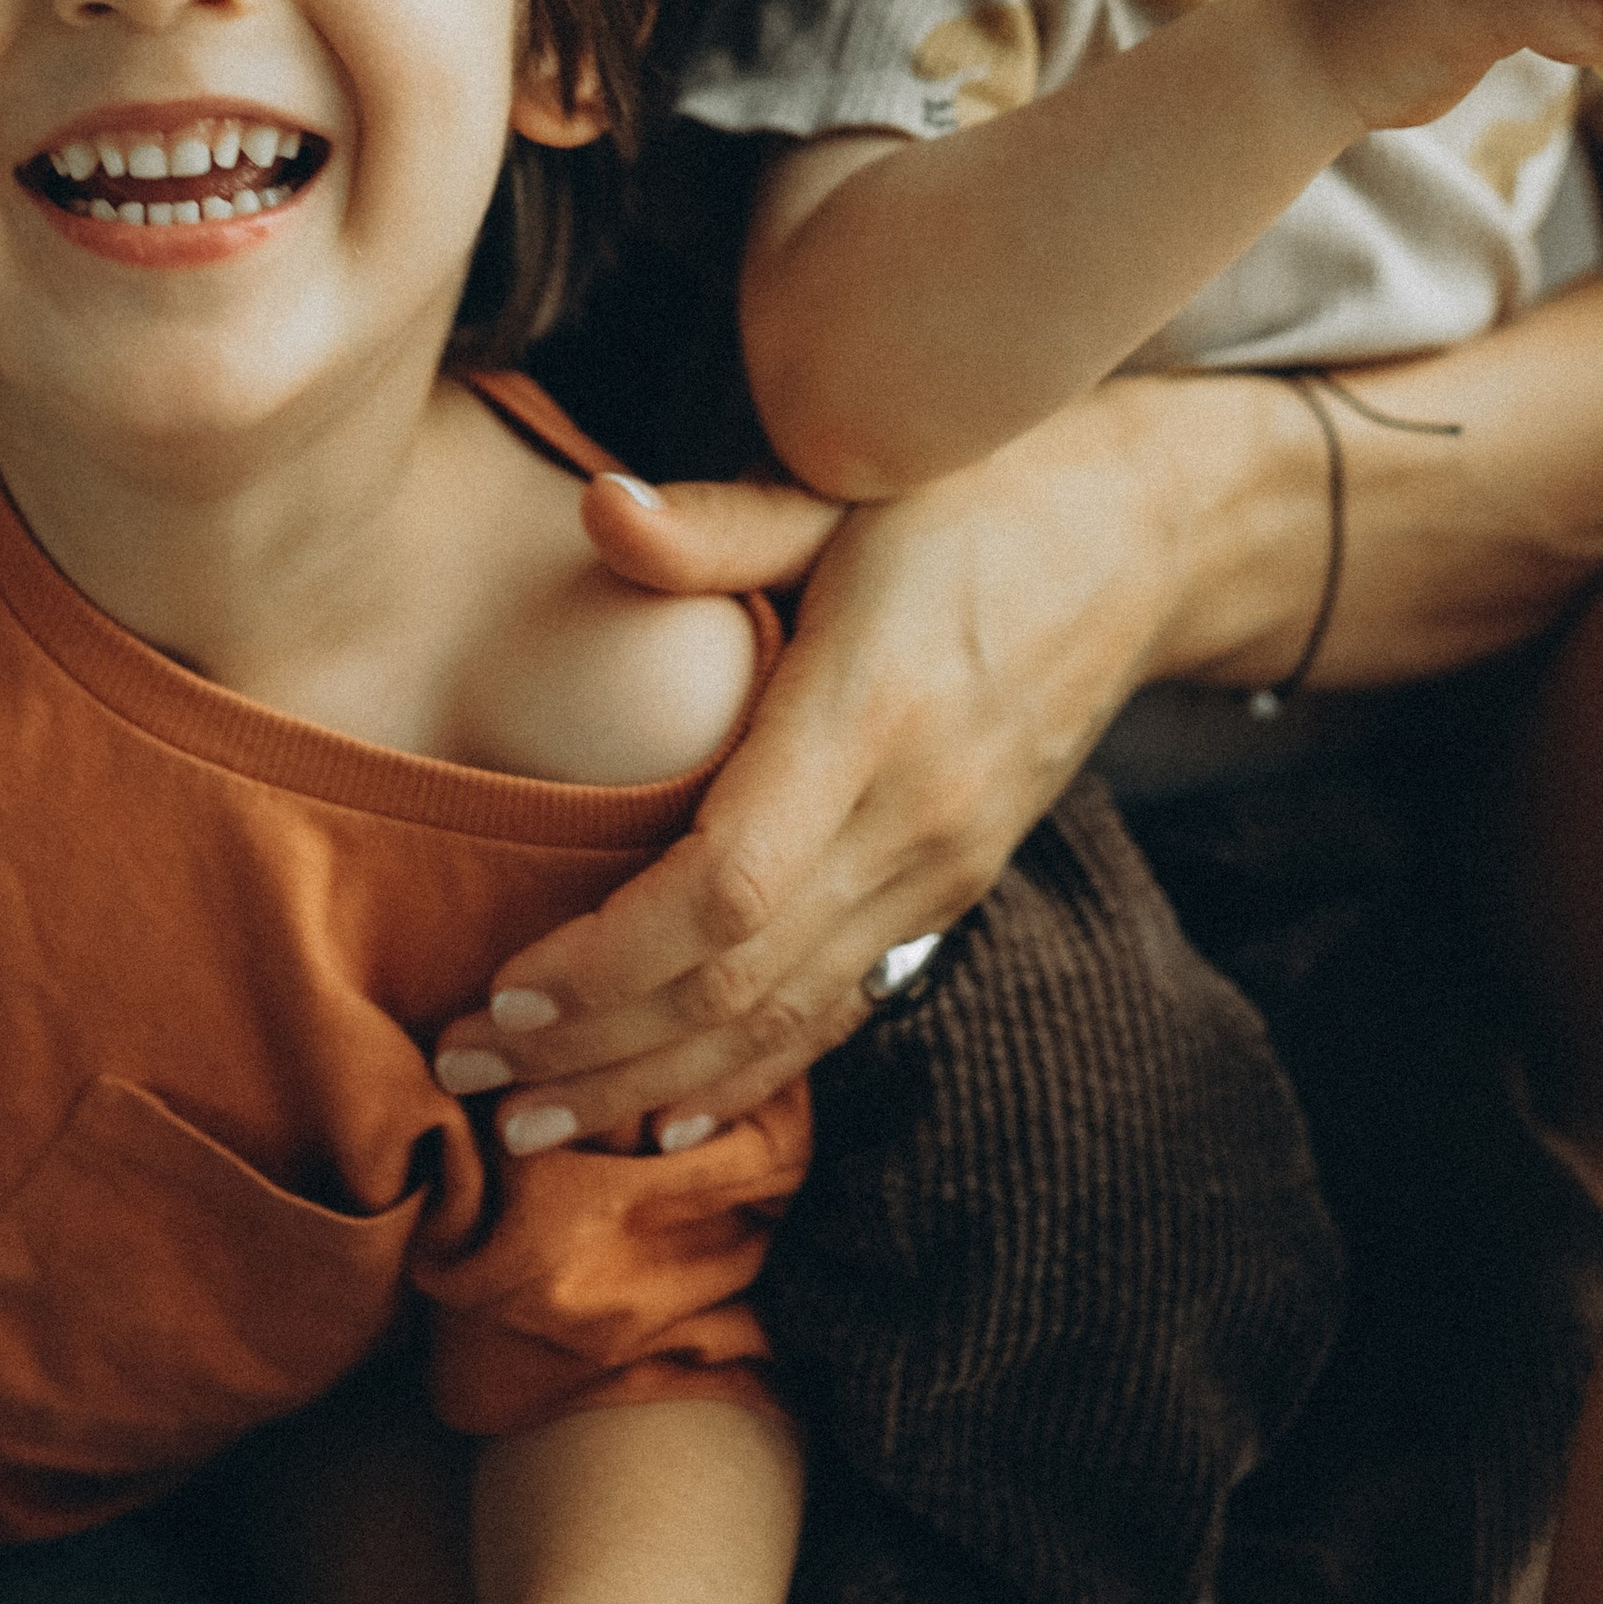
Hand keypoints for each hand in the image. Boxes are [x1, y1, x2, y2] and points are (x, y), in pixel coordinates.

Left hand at [431, 406, 1194, 1149]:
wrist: (1143, 541)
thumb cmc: (974, 490)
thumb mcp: (846, 479)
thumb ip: (715, 522)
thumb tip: (596, 506)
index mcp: (868, 716)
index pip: (727, 889)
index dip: (609, 958)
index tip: (503, 987)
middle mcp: (913, 819)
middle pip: (737, 982)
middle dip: (592, 1047)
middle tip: (459, 1074)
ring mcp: (941, 871)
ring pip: (783, 1020)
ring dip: (648, 1086)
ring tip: (524, 1124)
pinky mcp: (950, 894)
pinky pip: (839, 1009)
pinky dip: (748, 1076)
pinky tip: (664, 1121)